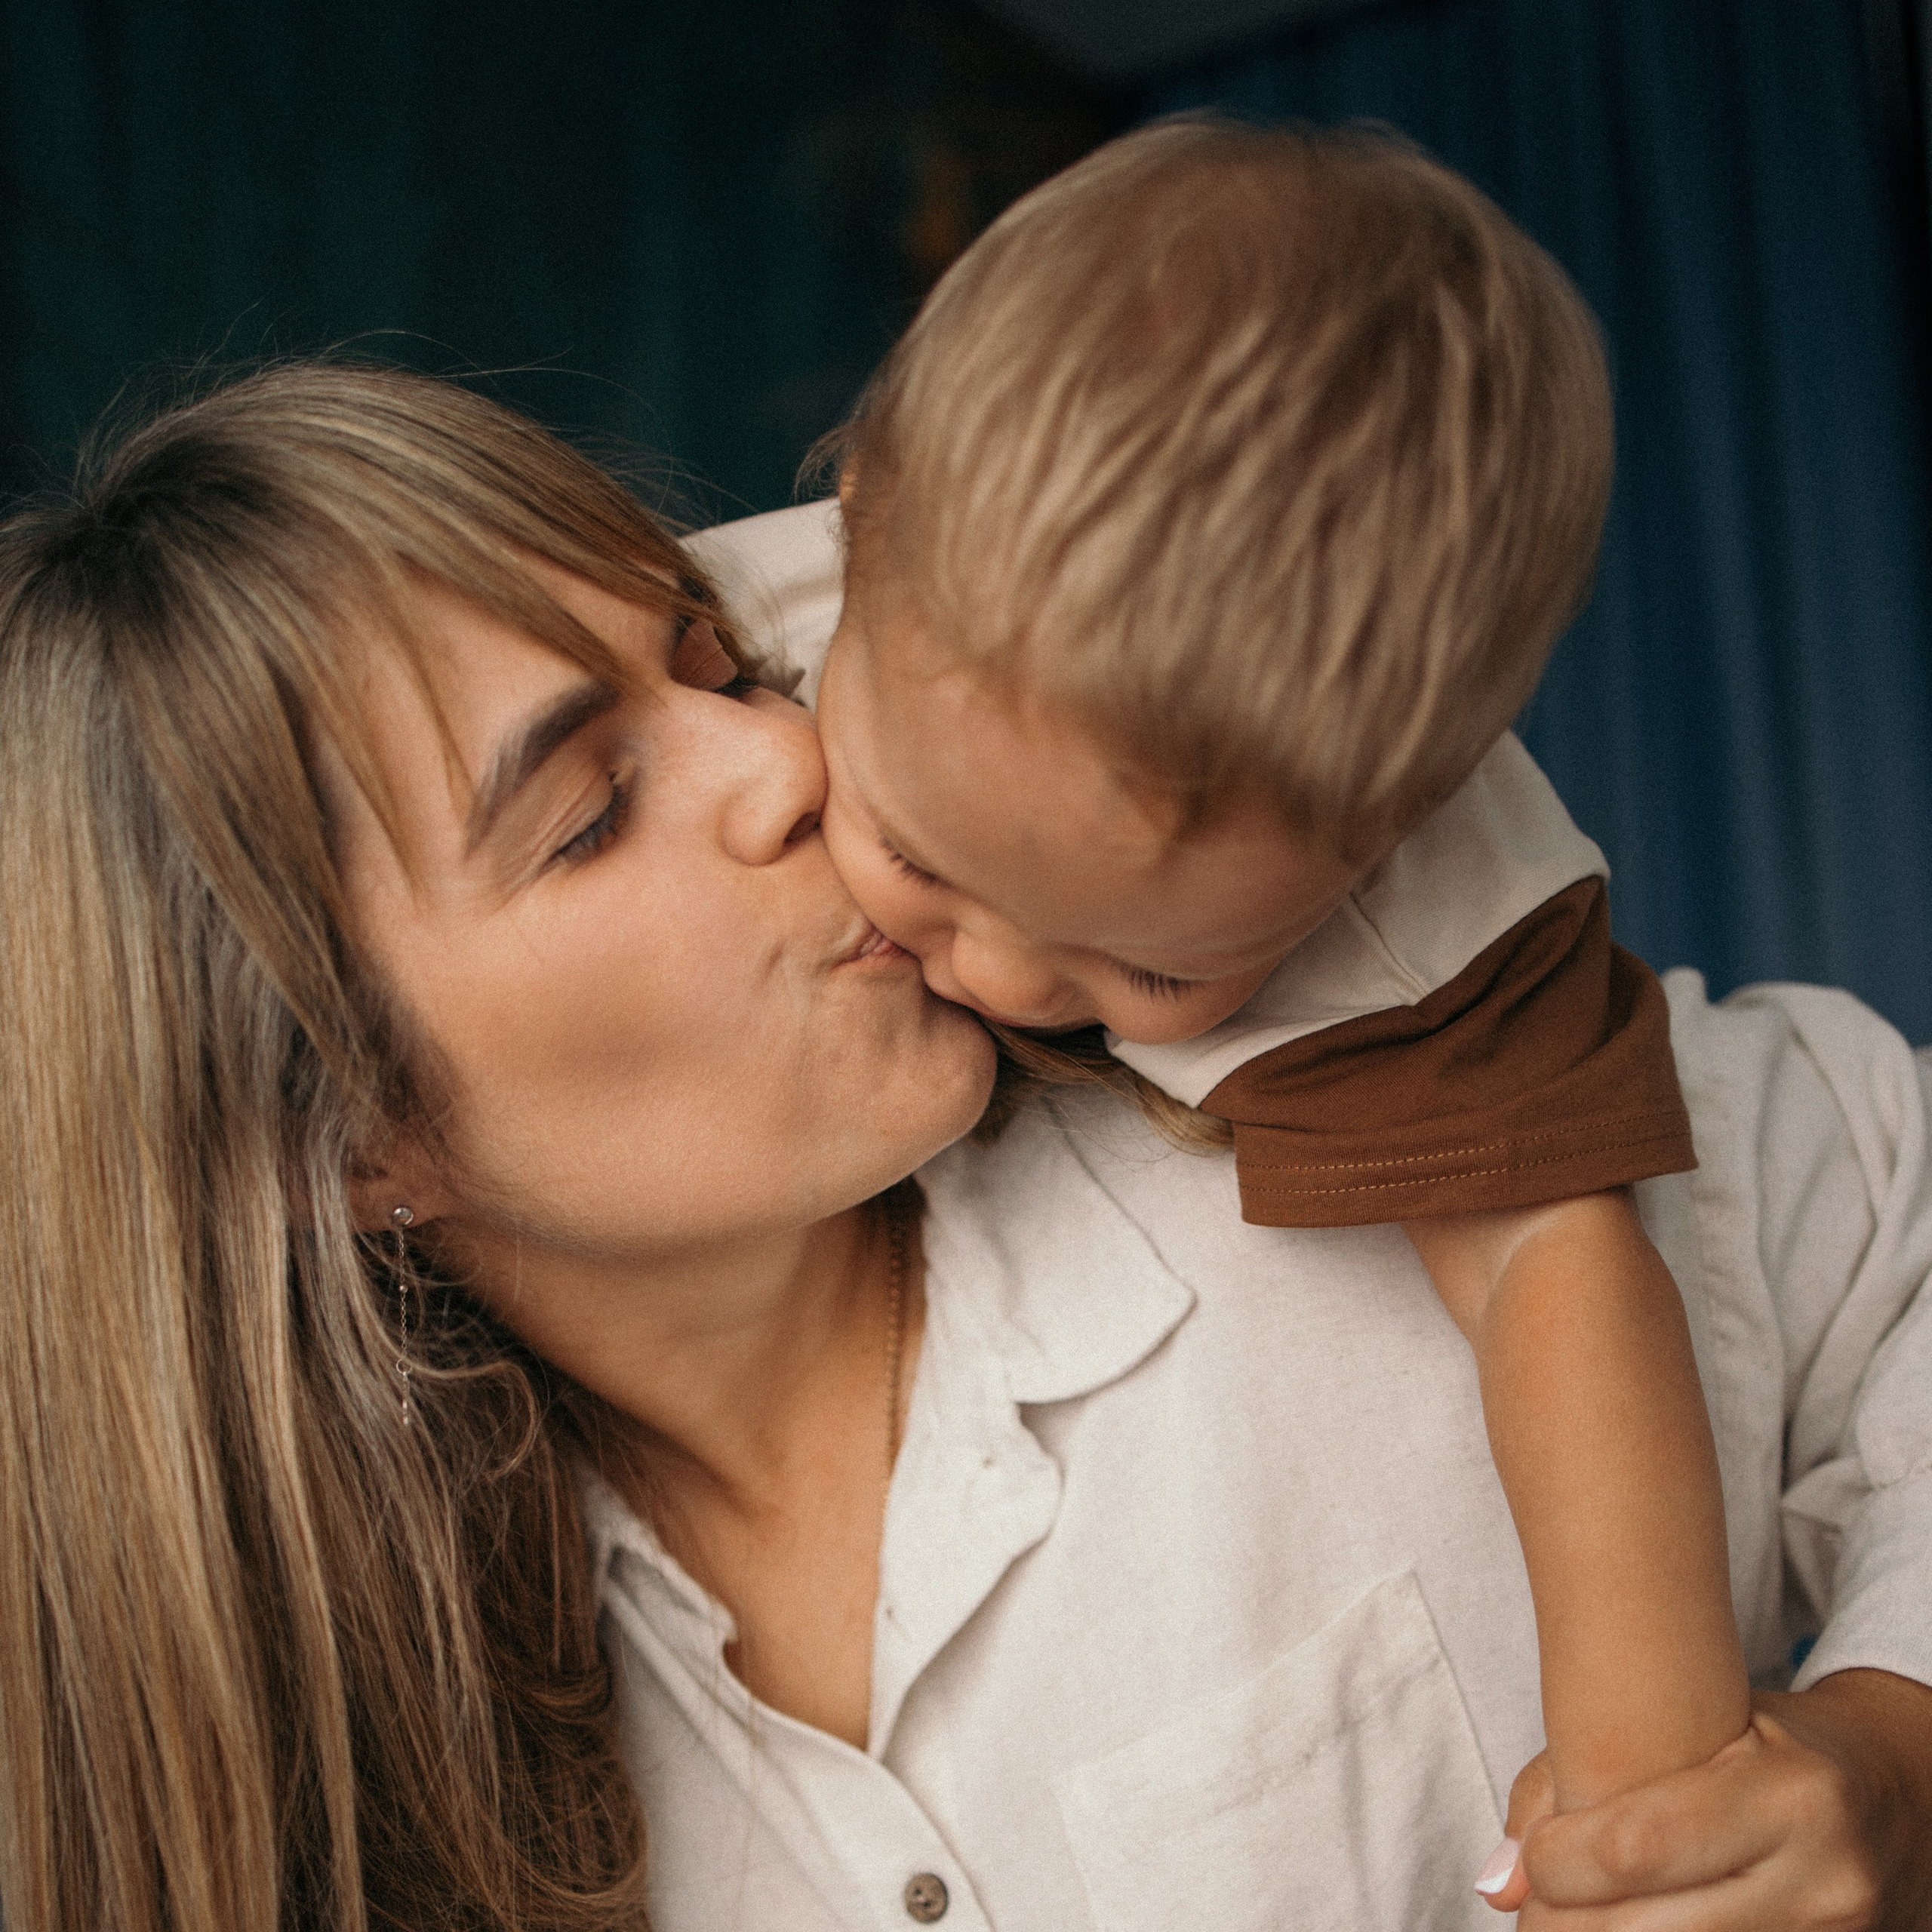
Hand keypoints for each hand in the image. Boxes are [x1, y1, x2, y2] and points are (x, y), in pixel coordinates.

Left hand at [1476, 1670, 1931, 1927]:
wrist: (1893, 1796)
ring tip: (1574, 1919)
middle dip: (1569, 1924)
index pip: (1639, 1845)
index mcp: (1792, 1792)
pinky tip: (1625, 1929)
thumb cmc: (1762, 1743)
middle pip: (1653, 1930)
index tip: (1534, 1859)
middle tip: (1538, 1907)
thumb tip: (1497, 1885)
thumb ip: (1575, 1784)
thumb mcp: (1688, 1726)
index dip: (1559, 1862)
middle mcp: (1826, 1879)